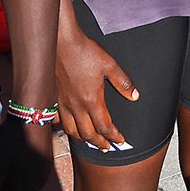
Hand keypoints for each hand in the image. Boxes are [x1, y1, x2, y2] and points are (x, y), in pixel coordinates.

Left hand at [0, 116, 53, 190]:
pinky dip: (13, 176)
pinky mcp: (43, 162)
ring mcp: (43, 173)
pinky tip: (5, 162)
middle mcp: (38, 184)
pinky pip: (26, 178)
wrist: (32, 113)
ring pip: (18, 189)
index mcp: (26, 190)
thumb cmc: (12, 141)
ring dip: (5, 186)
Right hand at [55, 27, 137, 152]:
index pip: (104, 126)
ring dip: (82, 139)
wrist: (62, 43)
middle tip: (107, 147)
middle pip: (87, 133)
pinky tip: (68, 128)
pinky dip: (64, 128)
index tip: (120, 140)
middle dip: (99, 143)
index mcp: (92, 100)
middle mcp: (76, 106)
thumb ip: (123, 83)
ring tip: (90, 142)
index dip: (113, 136)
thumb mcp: (110, 65)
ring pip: (71, 130)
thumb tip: (135, 96)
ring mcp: (63, 103)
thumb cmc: (86, 52)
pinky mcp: (54, 97)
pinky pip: (57, 120)